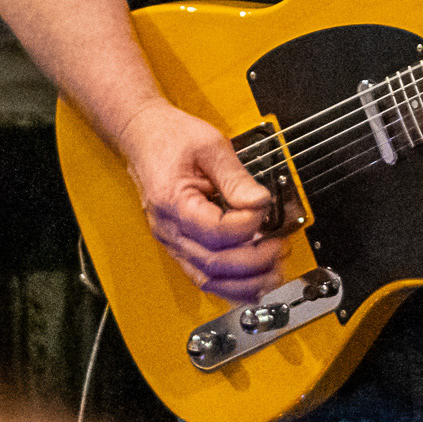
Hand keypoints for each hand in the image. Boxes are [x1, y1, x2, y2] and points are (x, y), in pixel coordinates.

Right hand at [117, 97, 283, 301]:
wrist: (143, 136)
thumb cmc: (171, 137)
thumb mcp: (210, 146)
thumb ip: (237, 177)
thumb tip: (260, 202)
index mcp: (174, 203)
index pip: (216, 231)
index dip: (247, 225)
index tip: (262, 207)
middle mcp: (169, 229)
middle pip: (213, 264)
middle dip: (253, 261)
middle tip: (279, 247)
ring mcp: (173, 241)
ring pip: (207, 279)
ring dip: (244, 284)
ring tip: (273, 274)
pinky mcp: (180, 244)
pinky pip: (204, 275)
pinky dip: (230, 286)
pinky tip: (253, 284)